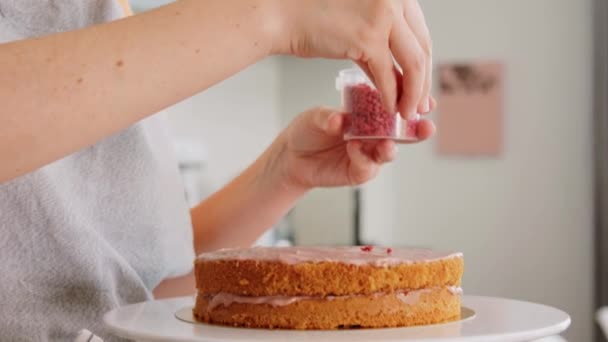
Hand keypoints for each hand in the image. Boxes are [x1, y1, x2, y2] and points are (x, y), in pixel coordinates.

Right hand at [275, 0, 434, 117]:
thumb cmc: (311, 16)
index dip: (424, 64)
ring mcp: (383, 16)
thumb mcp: (358, 23)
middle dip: (422, 83)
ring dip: (412, 94)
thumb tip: (399, 74)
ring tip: (407, 112)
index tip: (422, 86)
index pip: (420, 33)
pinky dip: (390, 96)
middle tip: (420, 106)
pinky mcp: (368, 37)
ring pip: (413, 64)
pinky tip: (388, 109)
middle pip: (422, 48)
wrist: (280, 14)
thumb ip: (381, 42)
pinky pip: (387, 75)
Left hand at [275, 107, 434, 189]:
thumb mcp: (316, 117)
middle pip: (402, 133)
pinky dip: (363, 158)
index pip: (395, 107)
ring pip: (388, 153)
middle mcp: (374, 134)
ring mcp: (368, 154)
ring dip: (390, 148)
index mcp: (370, 113)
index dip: (412, 104)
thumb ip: (329, 117)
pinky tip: (353, 147)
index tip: (427, 101)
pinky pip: (367, 168)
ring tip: (386, 144)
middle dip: (417, 132)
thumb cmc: (308, 129)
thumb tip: (339, 120)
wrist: (292, 155)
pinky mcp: (357, 172)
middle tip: (426, 128)